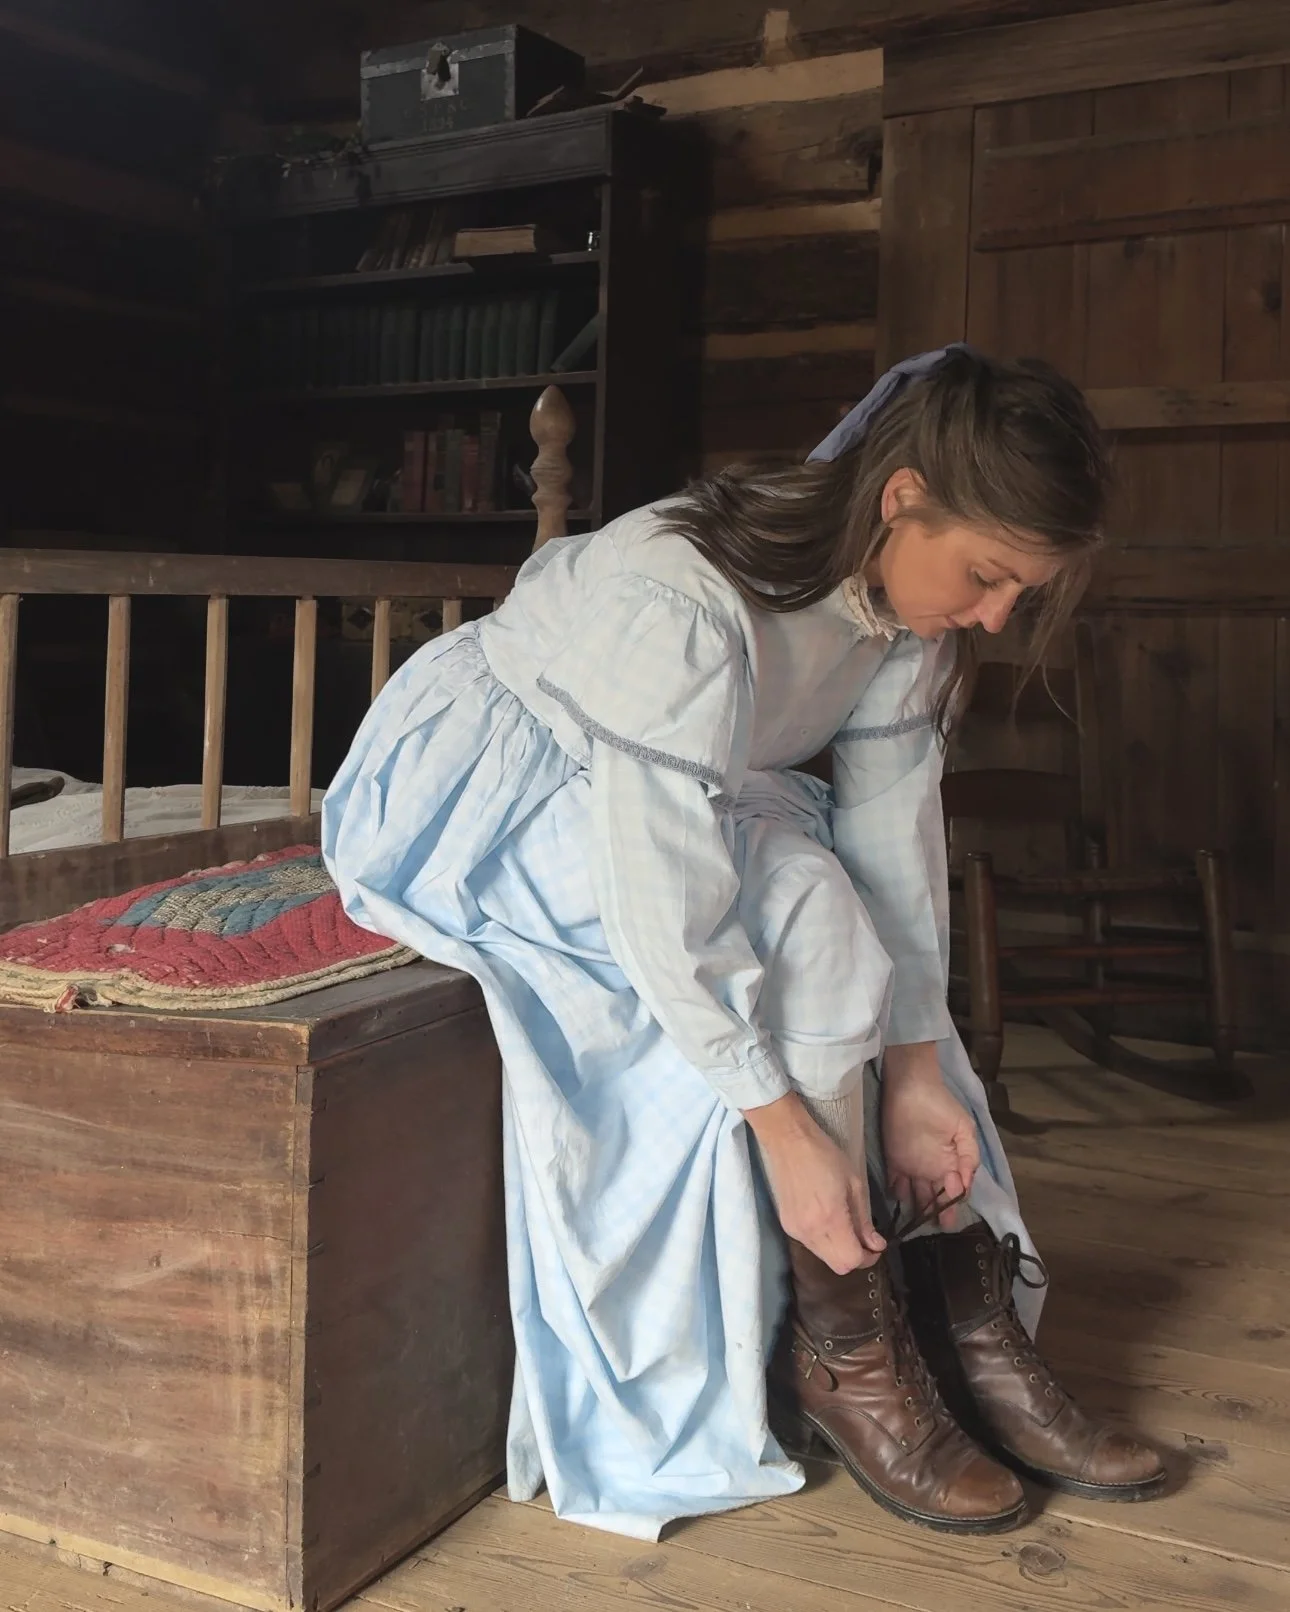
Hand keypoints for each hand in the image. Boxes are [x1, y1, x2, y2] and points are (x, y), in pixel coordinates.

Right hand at [744, 1093, 886, 1273]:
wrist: (788, 1141)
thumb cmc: (825, 1155)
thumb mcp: (854, 1183)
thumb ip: (864, 1220)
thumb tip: (875, 1245)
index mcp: (829, 1219)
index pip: (851, 1260)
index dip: (868, 1259)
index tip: (876, 1246)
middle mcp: (809, 1231)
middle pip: (838, 1266)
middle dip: (856, 1257)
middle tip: (866, 1240)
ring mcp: (795, 1230)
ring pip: (824, 1258)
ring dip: (840, 1250)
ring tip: (847, 1227)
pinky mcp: (786, 1225)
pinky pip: (812, 1246)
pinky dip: (825, 1242)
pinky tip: (828, 1221)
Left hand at [881, 1043, 979, 1226]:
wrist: (911, 1086)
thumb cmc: (941, 1105)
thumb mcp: (964, 1129)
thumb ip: (969, 1158)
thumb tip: (966, 1186)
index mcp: (950, 1164)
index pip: (953, 1192)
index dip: (953, 1202)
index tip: (952, 1211)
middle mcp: (932, 1170)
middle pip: (934, 1198)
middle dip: (937, 1214)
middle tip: (938, 1227)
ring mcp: (912, 1167)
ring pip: (915, 1195)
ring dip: (916, 1208)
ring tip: (917, 1219)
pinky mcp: (893, 1160)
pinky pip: (894, 1182)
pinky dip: (896, 1191)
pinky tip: (900, 1197)